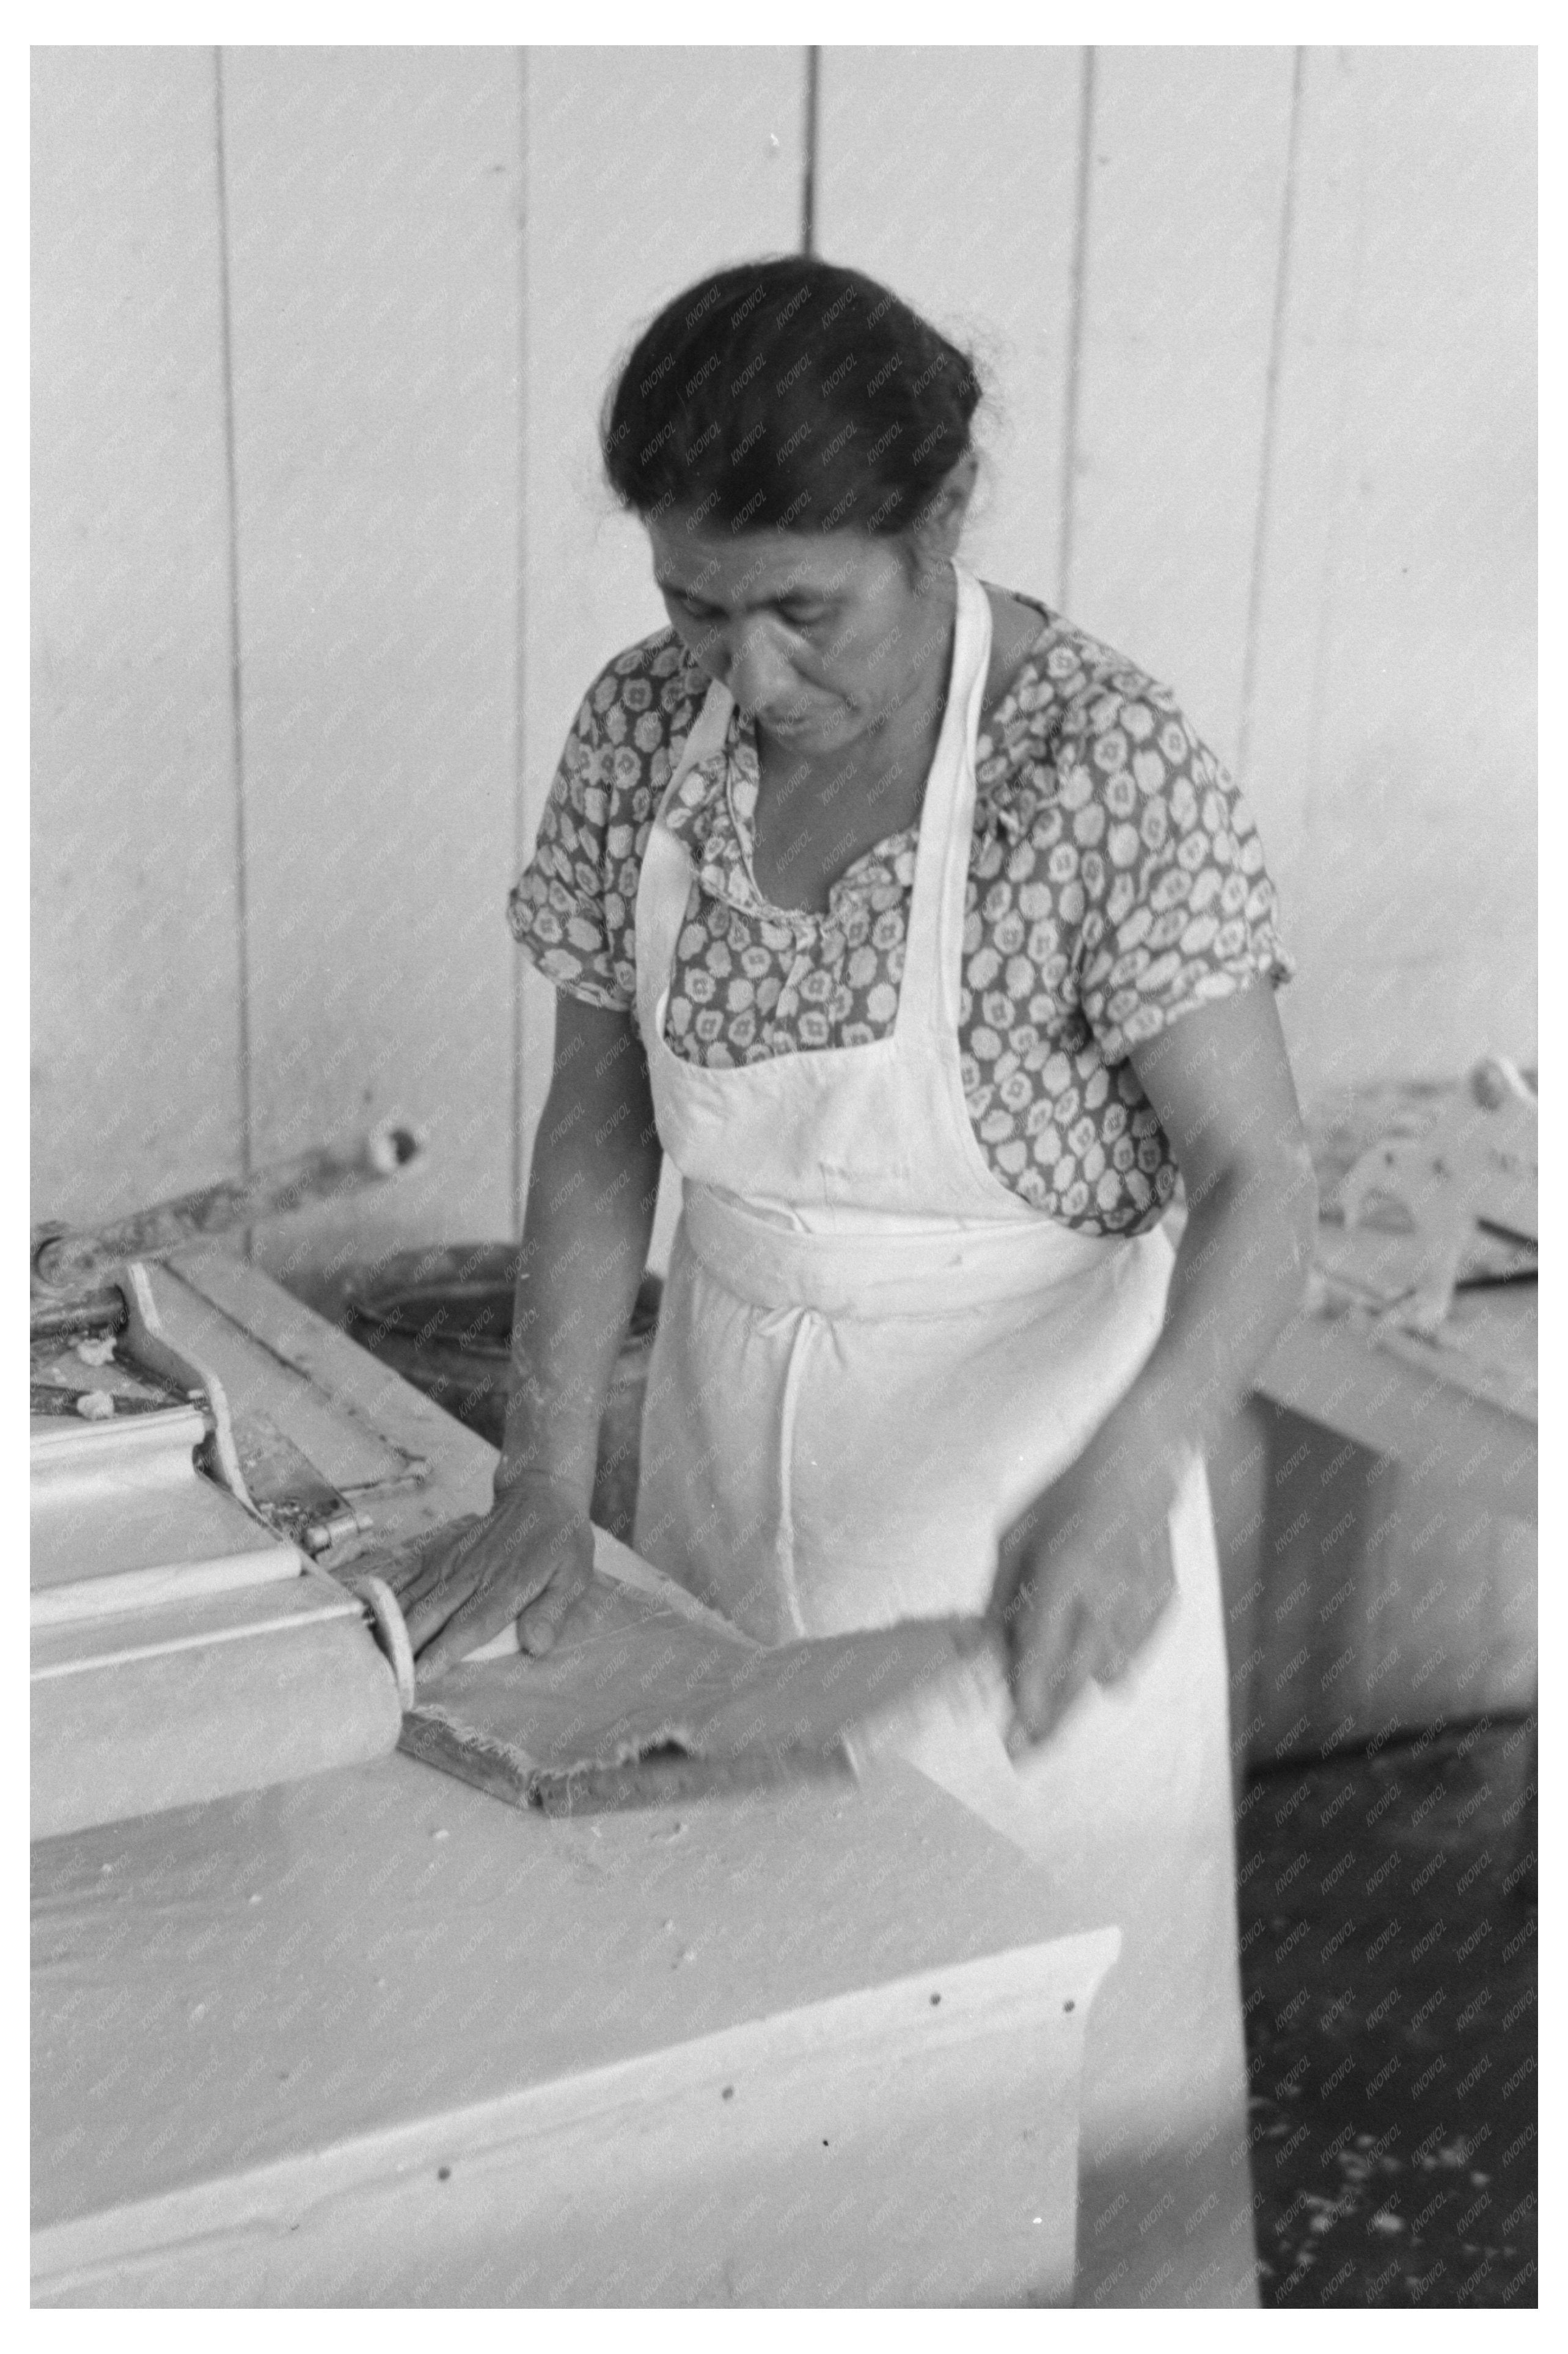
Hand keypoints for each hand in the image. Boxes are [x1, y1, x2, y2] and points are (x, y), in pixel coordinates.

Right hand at [380, 1472, 594, 1681]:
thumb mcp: (572, 1577)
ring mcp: (452, 1561)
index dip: (444, 1649)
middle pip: (433, 1614)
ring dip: (389, 1624)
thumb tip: (536, 1646)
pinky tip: (364, 1607)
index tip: (422, 1672)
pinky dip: (385, 1590)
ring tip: (366, 1651)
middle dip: (406, 1645)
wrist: (540, 1495)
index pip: (471, 1624)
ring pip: (413, 1596)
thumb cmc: (558, 1543)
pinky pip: (407, 1572)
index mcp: (506, 1586)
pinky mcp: (440, 1550)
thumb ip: (551, 1611)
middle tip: (384, 1675)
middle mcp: (473, 1575)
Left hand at [988, 1437, 1177, 1746]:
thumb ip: (998, 1595)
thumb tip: (979, 1648)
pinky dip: (1109, 1659)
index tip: (1013, 1738)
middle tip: (1026, 1753)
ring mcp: (1143, 1602)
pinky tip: (1092, 1646)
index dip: (1027, 1701)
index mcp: (1065, 1571)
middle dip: (1052, 1722)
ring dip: (1078, 1690)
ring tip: (1054, 1698)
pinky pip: (1133, 1652)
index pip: (1042, 1652)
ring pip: (1108, 1674)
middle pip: (1078, 1679)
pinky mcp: (1165, 1604)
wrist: (1139, 1466)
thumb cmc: (1068, 1494)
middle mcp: (1107, 1594)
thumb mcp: (1014, 1535)